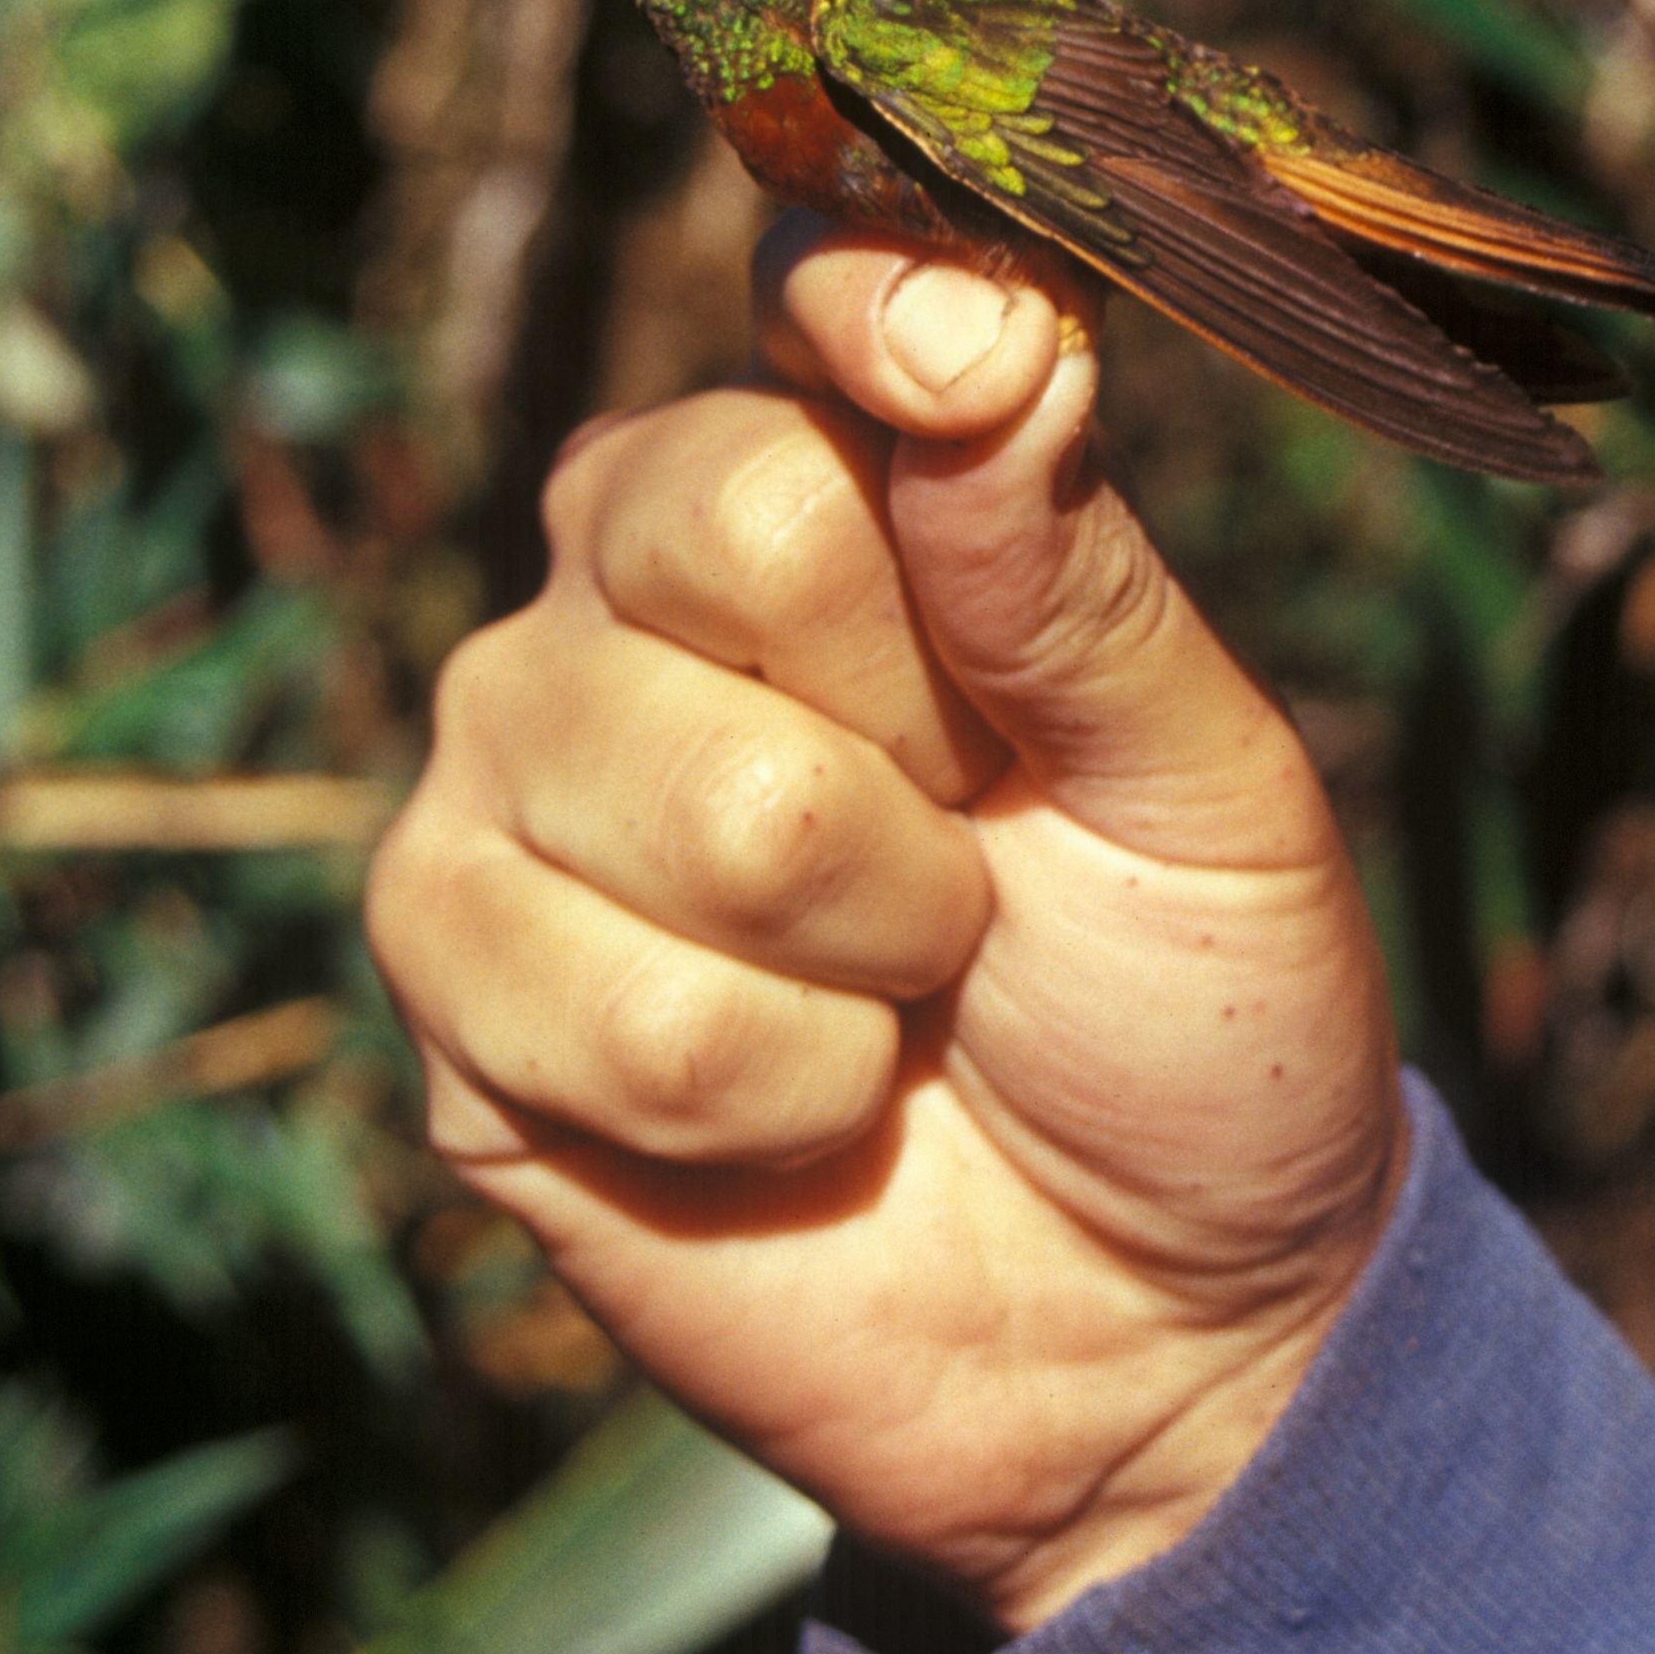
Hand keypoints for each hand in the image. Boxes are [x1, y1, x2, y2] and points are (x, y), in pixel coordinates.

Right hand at [366, 232, 1406, 1630]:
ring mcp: (508, 777)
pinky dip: (768, 1100)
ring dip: (866, 960)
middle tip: (978, 862)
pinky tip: (798, 1111)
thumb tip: (966, 311)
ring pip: (689, 800)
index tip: (972, 379)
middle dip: (929, 756)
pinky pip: (604, 1011)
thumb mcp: (1201, 778)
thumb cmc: (1193, 1011)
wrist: (1151, 1342)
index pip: (798, 334)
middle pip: (725, 533)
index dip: (890, 351)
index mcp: (806, 485)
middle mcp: (615, 590)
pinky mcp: (453, 985)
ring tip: (898, 1002)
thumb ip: (1060, 557)